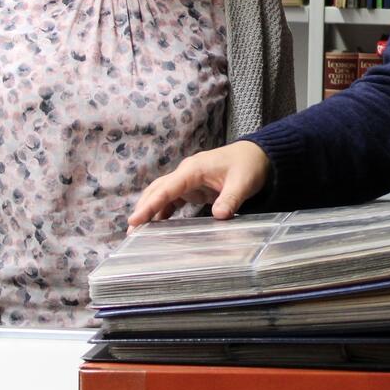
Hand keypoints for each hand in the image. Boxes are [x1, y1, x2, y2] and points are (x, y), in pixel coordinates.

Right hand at [127, 140, 271, 228]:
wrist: (257, 155)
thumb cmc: (249, 165)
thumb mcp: (243, 183)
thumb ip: (230, 199)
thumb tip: (218, 216)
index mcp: (194, 169)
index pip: (167, 188)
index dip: (150, 204)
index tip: (134, 220)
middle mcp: (186, 173)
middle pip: (158, 190)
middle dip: (144, 209)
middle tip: (131, 232)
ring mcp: (188, 180)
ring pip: (162, 194)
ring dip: (151, 211)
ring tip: (138, 233)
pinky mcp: (193, 187)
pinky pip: (173, 199)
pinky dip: (163, 211)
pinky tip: (157, 226)